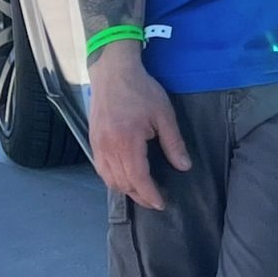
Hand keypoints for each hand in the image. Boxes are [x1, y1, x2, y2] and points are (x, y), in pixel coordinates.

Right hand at [88, 44, 191, 209]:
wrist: (113, 73)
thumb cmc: (141, 91)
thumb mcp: (164, 115)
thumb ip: (173, 143)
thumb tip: (184, 166)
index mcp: (127, 142)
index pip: (137, 178)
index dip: (149, 194)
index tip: (161, 203)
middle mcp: (108, 148)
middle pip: (122, 182)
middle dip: (139, 196)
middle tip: (155, 201)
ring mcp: (97, 145)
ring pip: (109, 178)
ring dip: (125, 189)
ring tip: (141, 193)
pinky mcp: (93, 141)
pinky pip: (101, 168)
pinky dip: (112, 178)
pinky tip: (124, 178)